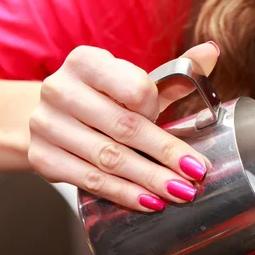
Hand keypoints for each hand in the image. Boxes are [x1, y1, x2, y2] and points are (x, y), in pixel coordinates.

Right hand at [28, 42, 219, 210]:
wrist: (53, 117)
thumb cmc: (103, 98)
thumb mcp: (133, 81)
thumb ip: (174, 73)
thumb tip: (212, 52)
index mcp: (86, 62)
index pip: (134, 87)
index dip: (157, 109)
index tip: (176, 125)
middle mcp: (60, 89)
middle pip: (124, 128)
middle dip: (166, 154)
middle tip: (196, 174)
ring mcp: (46, 125)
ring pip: (109, 158)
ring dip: (150, 179)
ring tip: (180, 192)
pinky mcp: (42, 157)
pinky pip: (89, 180)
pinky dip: (123, 194)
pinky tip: (149, 202)